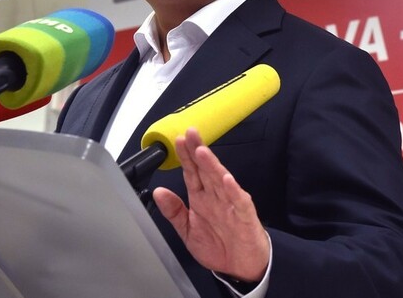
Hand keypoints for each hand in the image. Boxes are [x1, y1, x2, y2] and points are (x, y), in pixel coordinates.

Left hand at [152, 128, 269, 281]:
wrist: (241, 267)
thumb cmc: (218, 246)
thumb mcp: (188, 231)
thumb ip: (174, 212)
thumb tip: (158, 192)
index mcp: (201, 198)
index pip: (192, 172)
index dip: (185, 157)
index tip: (178, 140)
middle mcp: (216, 196)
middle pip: (205, 170)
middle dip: (197, 151)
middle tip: (190, 133)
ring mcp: (230, 203)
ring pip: (220, 180)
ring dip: (212, 166)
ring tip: (202, 152)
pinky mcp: (244, 215)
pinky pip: (238, 201)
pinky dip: (233, 190)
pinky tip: (226, 179)